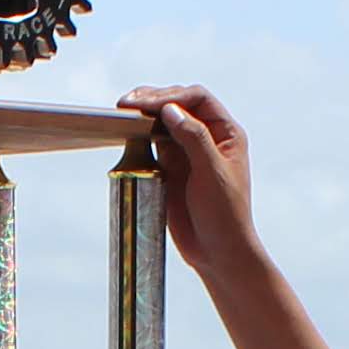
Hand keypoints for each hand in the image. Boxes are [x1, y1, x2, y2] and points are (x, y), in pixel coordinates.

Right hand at [118, 85, 252, 278]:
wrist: (218, 252)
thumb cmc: (226, 215)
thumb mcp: (212, 173)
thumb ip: (194, 138)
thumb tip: (171, 110)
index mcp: (226, 133)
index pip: (198, 99)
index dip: (172, 96)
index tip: (147, 104)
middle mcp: (208, 137)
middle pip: (179, 105)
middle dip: (154, 100)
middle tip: (127, 104)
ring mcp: (188, 152)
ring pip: (163, 122)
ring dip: (144, 114)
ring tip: (123, 111)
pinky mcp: (171, 168)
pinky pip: (153, 143)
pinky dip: (140, 136)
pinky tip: (128, 133)